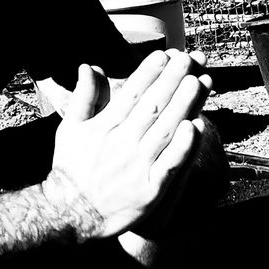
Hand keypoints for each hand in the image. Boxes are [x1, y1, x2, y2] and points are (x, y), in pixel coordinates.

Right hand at [45, 49, 212, 241]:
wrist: (70, 213)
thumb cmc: (71, 169)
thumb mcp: (69, 128)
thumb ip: (83, 97)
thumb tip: (89, 65)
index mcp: (104, 127)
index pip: (131, 93)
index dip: (149, 72)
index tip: (164, 55)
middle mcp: (121, 143)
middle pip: (153, 106)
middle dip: (173, 80)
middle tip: (190, 59)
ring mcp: (136, 166)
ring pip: (166, 130)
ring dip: (184, 105)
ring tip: (199, 82)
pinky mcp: (149, 190)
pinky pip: (171, 164)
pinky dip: (184, 146)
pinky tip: (197, 127)